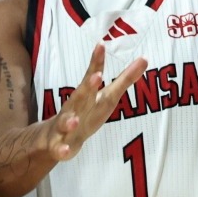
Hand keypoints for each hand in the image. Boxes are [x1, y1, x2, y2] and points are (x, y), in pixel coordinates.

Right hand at [38, 46, 145, 160]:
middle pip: (79, 96)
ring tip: (74, 120)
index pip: (92, 77)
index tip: (100, 45)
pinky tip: (66, 151)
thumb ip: (123, 80)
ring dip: (69, 121)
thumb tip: (145, 59)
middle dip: (87, 87)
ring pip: (65, 123)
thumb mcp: (105, 98)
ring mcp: (64, 127)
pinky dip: (63, 150)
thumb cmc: (84, 113)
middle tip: (97, 77)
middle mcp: (73, 108)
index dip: (97, 62)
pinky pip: (60, 149)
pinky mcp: (60, 146)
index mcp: (86, 97)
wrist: (52, 138)